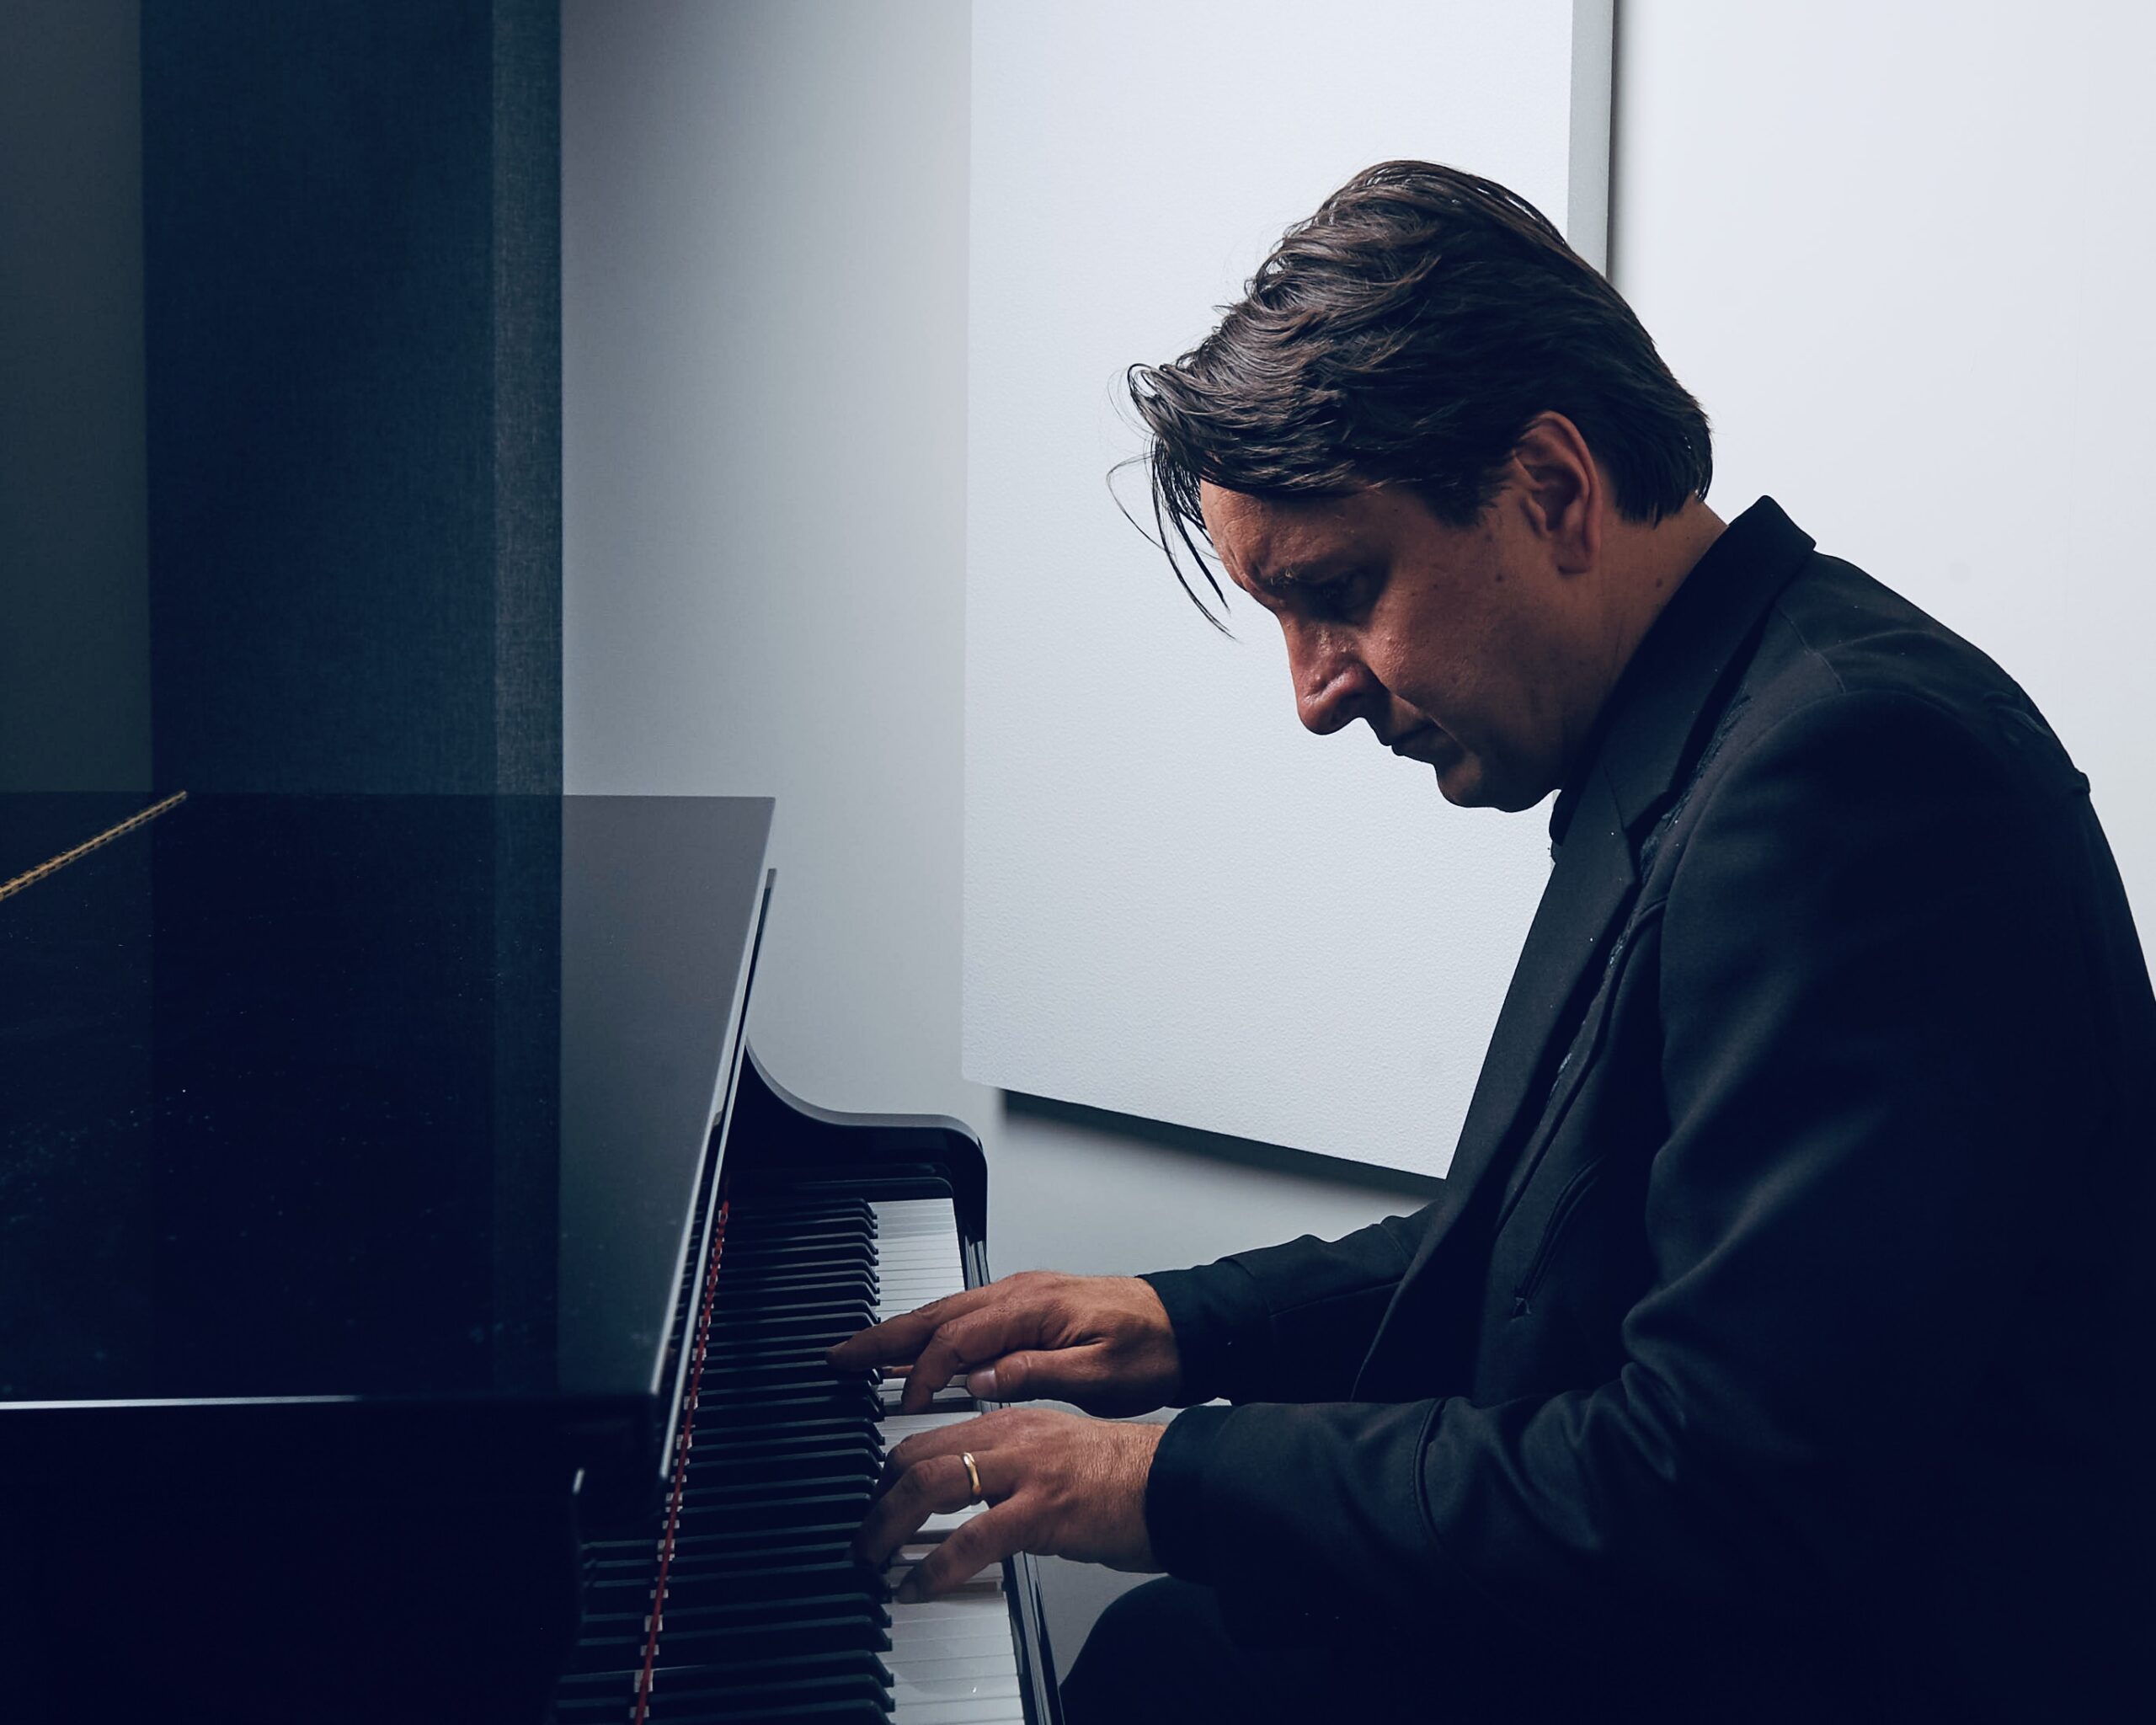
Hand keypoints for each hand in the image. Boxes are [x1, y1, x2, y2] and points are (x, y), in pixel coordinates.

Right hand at [825, 1270, 1182, 1415]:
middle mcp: (1021, 1294)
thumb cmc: (1153, 1348)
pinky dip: (930, 1332)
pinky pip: (964, 1317)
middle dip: (884, 1337)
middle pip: (937, 1314)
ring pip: (946, 1312)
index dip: (927, 1372)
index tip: (908, 1405)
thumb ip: (1035, 1373)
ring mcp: (1021, 1296)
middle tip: (839, 1357)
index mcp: (1034, 1306)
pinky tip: (916, 1353)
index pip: (959, 1337)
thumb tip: (979, 1382)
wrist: (1189, 1324)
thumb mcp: (1099, 1373)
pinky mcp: (1027, 1306)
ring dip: (900, 1334)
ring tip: (860, 1355)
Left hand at [853, 1406, 1163, 1600]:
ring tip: (873, 1558)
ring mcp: (1025, 1472)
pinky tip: (918, 1587)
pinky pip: (972, 1539)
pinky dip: (934, 1567)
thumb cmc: (1122, 1477)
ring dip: (887, 1526)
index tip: (877, 1501)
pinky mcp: (1043, 1512)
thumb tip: (975, 1498)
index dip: (890, 1472)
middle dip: (877, 1499)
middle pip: (916, 1455)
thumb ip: (1011, 1466)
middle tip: (864, 1536)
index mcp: (1011, 1422)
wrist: (1174, 1482)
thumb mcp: (1055, 1454)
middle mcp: (1011, 1437)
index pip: (929, 1437)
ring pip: (931, 1485)